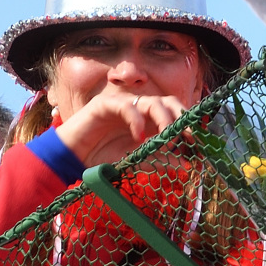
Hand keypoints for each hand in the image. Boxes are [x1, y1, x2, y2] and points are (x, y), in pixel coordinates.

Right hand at [54, 89, 187, 168]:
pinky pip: (126, 105)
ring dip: (163, 119)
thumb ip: (158, 159)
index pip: (173, 111)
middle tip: (186, 135)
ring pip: (151, 101)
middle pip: (167, 101)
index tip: (195, 139)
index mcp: (147, 120)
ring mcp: (122, 104)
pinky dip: (136, 120)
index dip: (186, 121)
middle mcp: (138, 109)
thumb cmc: (101, 157)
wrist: (70, 158)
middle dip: (180, 116)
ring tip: (165, 137)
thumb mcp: (135, 160)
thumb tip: (185, 164)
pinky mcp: (104, 104)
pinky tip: (138, 138)